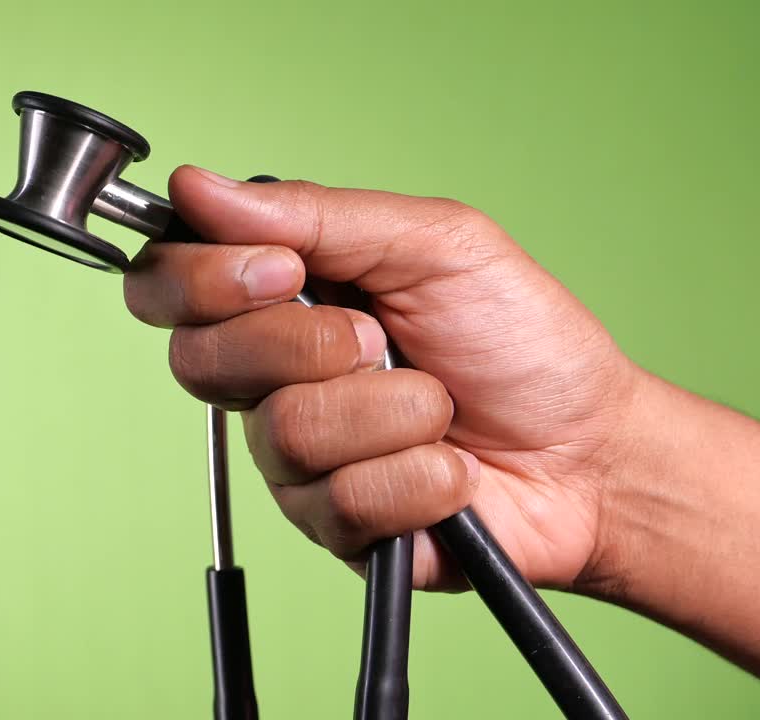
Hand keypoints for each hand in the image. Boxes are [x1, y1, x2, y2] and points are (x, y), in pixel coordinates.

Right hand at [123, 166, 642, 591]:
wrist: (592, 448)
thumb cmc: (518, 338)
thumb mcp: (433, 243)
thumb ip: (313, 214)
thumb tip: (197, 188)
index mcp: (279, 299)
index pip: (167, 286)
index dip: (202, 280)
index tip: (281, 270)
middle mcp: (271, 378)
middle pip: (199, 362)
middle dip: (305, 345)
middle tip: (379, 338)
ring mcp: (295, 457)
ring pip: (284, 432)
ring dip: (388, 411)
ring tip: (439, 406)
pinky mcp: (330, 524)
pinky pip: (336, 501)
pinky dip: (415, 476)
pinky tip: (450, 470)